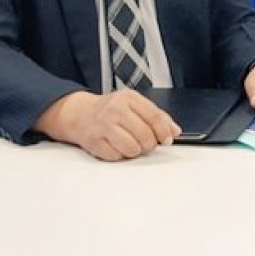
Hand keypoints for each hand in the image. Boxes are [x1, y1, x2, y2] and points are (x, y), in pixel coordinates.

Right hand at [36, 89, 179, 160]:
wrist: (80, 113)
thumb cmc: (111, 110)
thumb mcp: (134, 105)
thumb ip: (156, 116)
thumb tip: (174, 130)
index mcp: (129, 98)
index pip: (154, 116)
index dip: (164, 131)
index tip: (167, 140)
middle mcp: (115, 110)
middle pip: (145, 135)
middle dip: (149, 144)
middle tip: (146, 144)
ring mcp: (103, 125)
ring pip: (132, 148)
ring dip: (135, 151)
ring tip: (131, 145)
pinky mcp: (94, 141)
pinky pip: (116, 156)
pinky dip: (119, 155)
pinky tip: (116, 146)